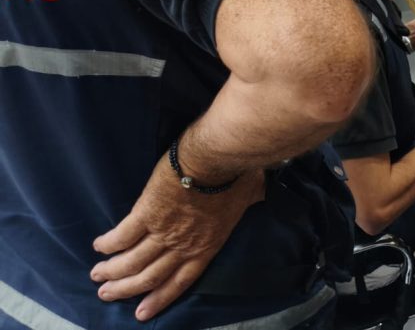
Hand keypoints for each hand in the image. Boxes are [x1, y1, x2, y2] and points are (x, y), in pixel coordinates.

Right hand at [90, 154, 264, 321]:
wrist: (217, 157)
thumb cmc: (238, 173)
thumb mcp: (251, 193)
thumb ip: (251, 200)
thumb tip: (261, 193)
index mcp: (208, 245)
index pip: (181, 281)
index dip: (160, 298)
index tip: (141, 313)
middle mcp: (183, 245)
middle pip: (150, 276)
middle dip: (127, 288)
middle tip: (107, 294)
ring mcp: (163, 231)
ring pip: (132, 260)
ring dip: (112, 271)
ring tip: (97, 276)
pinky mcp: (146, 213)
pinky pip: (122, 235)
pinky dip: (109, 243)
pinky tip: (99, 246)